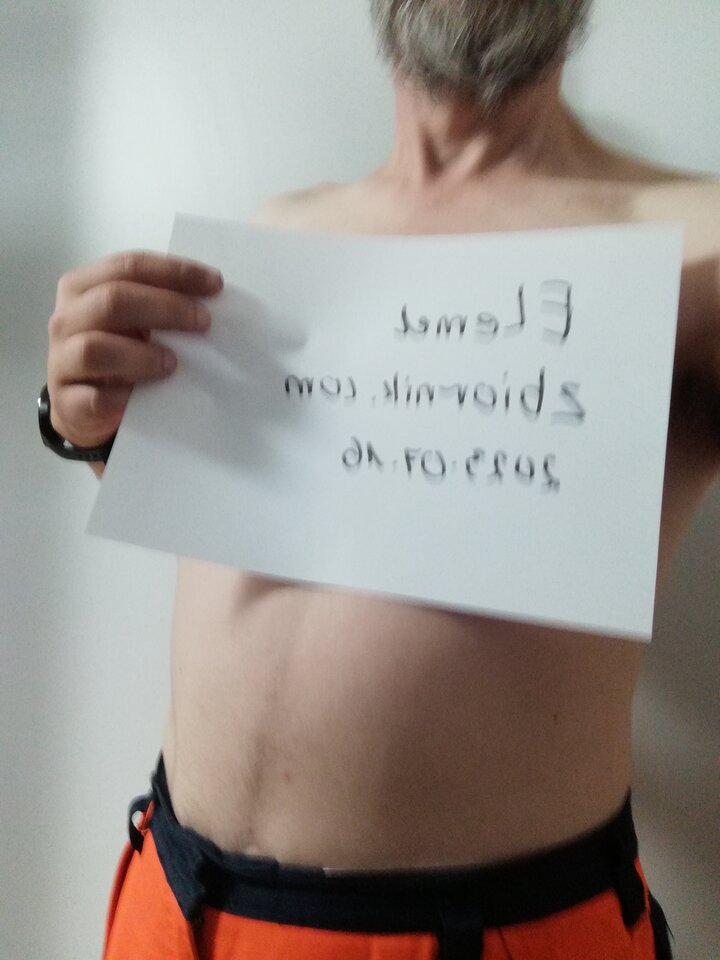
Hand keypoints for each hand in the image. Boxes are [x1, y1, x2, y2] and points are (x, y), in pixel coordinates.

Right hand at [46, 251, 222, 447]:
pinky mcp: (68, 401)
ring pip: (95, 348)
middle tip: (203, 322)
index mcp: (82, 287)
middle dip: (165, 308)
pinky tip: (142, 399)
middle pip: (113, 301)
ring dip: (141, 355)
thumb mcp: (129, 321)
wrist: (82, 404)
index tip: (214, 284)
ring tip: (172, 363)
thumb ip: (155, 305)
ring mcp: (62, 360)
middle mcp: (67, 318)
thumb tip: (209, 303)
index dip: (174, 273)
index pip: (129, 266)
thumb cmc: (115, 352)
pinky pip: (94, 398)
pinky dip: (122, 398)